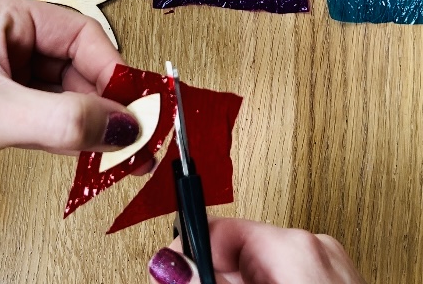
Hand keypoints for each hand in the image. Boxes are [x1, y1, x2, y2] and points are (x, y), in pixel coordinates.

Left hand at [0, 0, 140, 283]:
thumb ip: (65, 120)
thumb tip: (124, 126)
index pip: (75, 32)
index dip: (109, 67)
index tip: (133, 104)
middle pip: (72, 63)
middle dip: (103, 98)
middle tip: (131, 135)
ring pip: (60, 93)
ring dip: (88, 120)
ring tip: (116, 151)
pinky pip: (43, 119)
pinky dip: (67, 135)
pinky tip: (85, 154)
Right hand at [148, 218, 365, 283]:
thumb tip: (171, 266)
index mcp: (294, 246)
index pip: (218, 230)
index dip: (192, 258)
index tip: (176, 277)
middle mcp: (315, 248)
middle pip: (238, 254)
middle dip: (218, 281)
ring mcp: (331, 267)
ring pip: (259, 271)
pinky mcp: (336, 283)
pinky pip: (285, 280)